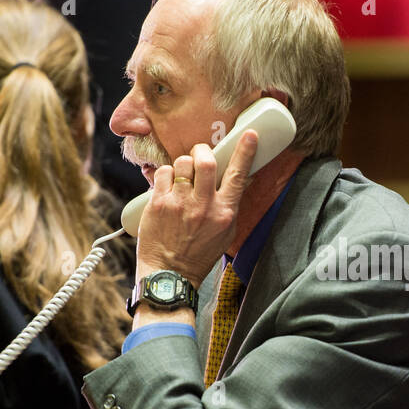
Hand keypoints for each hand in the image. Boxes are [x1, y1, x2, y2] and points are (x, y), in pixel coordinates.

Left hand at [134, 130, 257, 287]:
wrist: (171, 274)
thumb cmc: (199, 253)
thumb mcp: (226, 232)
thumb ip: (231, 204)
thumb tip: (242, 180)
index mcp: (224, 212)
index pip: (238, 176)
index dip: (245, 152)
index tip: (250, 134)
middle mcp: (203, 206)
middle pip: (207, 161)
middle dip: (203, 151)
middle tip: (200, 154)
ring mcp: (179, 204)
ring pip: (183, 163)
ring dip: (183, 164)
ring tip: (182, 177)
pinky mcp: (158, 204)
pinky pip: (163, 173)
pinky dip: (166, 175)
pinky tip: (168, 188)